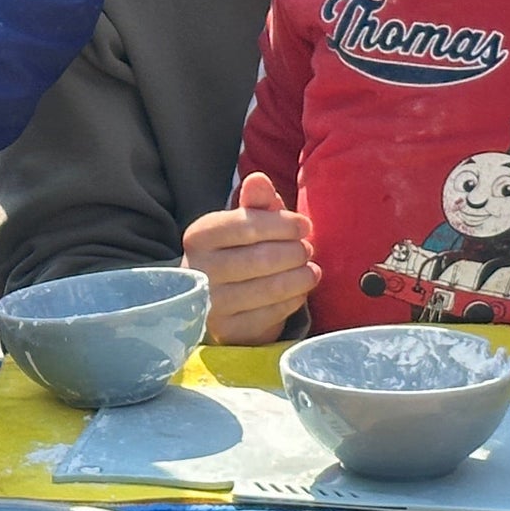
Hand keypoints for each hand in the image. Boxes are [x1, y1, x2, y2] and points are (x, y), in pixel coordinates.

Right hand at [182, 172, 318, 343]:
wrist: (215, 299)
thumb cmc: (236, 251)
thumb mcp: (244, 222)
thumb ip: (255, 200)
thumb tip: (258, 179)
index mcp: (199, 236)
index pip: (247, 226)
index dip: (284, 224)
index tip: (304, 226)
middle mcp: (199, 270)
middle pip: (263, 258)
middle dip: (295, 253)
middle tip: (306, 250)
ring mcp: (211, 304)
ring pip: (271, 288)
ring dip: (301, 277)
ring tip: (310, 270)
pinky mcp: (227, 331)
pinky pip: (272, 314)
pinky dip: (293, 300)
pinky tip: (298, 291)